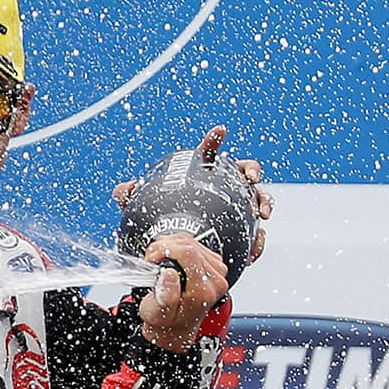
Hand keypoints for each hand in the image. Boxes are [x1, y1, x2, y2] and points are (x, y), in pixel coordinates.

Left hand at [112, 125, 273, 263]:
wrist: (177, 257)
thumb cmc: (163, 225)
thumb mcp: (144, 211)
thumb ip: (132, 198)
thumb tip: (124, 190)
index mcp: (203, 176)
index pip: (209, 154)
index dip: (214, 141)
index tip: (219, 131)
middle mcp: (225, 189)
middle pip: (244, 171)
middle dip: (252, 170)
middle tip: (250, 178)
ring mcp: (237, 210)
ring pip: (258, 199)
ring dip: (264, 201)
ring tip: (261, 213)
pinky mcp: (243, 235)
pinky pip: (256, 236)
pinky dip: (259, 238)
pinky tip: (257, 238)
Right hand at [139, 233, 228, 352]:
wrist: (175, 327)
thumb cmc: (166, 322)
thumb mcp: (156, 314)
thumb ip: (164, 297)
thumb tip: (168, 275)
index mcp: (203, 292)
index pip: (189, 253)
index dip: (165, 249)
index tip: (152, 258)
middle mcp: (215, 281)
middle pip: (190, 244)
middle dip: (165, 247)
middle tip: (151, 260)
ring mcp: (217, 272)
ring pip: (192, 241)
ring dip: (170, 245)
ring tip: (157, 259)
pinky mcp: (213, 266)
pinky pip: (195, 244)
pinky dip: (177, 246)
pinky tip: (168, 258)